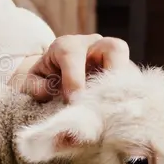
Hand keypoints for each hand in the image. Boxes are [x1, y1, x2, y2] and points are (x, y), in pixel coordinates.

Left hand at [14, 34, 130, 102]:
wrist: (54, 77)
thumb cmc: (43, 80)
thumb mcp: (30, 81)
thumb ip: (34, 86)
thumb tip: (47, 92)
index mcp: (67, 46)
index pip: (72, 55)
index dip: (74, 79)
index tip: (73, 101)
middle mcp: (95, 47)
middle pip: (114, 48)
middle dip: (113, 73)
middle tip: (105, 100)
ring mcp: (113, 61)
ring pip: (129, 68)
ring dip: (124, 91)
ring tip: (115, 112)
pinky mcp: (124, 77)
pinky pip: (133, 87)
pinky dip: (127, 101)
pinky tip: (120, 118)